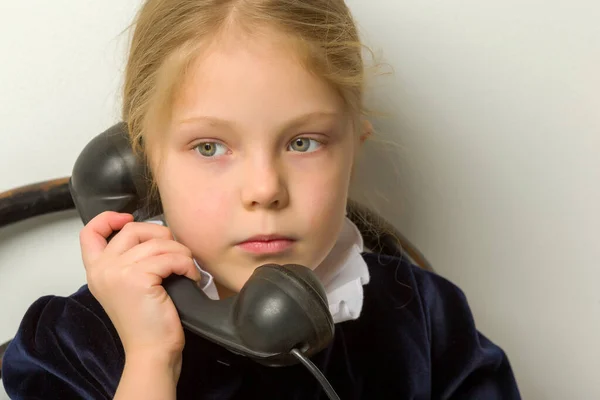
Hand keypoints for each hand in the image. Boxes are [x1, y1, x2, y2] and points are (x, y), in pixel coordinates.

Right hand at [79, 211, 200, 362]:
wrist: (151, 352)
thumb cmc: (147, 323)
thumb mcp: (128, 287)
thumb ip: (130, 261)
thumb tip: (157, 234)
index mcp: (97, 271)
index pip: (89, 232)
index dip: (108, 218)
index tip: (128, 219)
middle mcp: (102, 269)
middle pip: (133, 230)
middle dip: (161, 236)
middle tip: (176, 254)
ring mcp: (118, 272)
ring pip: (158, 243)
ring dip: (181, 253)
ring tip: (187, 269)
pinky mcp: (138, 278)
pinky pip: (171, 257)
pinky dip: (187, 265)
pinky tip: (191, 278)